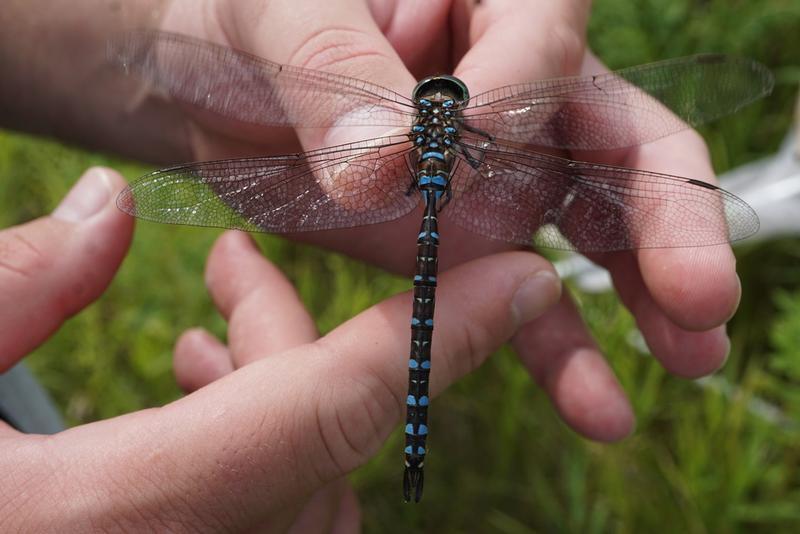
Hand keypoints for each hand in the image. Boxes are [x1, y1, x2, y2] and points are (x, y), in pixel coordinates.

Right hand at [0, 167, 559, 530]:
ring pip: (301, 486)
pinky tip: (192, 402)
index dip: (443, 334)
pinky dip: (252, 453)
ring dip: (270, 394)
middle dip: (295, 341)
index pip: (339, 408)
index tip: (520, 276)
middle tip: (237, 268)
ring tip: (206, 330)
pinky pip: (269, 523)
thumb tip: (108, 209)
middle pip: (318, 439)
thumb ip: (8, 289)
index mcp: (125, 520)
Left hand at [155, 0, 736, 440]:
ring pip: (591, 229)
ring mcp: (496, 171)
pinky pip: (519, 296)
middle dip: (663, 217)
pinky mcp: (461, 241)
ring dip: (644, 295)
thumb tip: (385, 165)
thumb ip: (331, 70)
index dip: (518, 99)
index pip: (542, 43)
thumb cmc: (239, 21)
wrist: (204, 84)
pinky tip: (595, 406)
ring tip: (690, 356)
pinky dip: (554, 347)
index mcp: (484, 0)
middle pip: (617, 142)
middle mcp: (513, 87)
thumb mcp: (272, 13)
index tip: (461, 151)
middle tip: (701, 293)